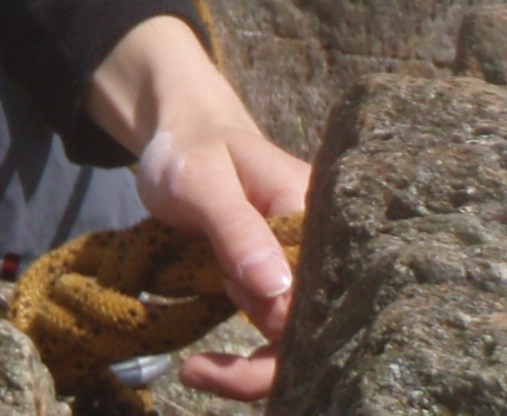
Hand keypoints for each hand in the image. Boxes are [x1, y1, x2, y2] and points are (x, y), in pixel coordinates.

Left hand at [85, 16, 311, 401]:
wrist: (181, 140)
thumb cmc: (191, 149)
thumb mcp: (200, 180)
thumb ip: (236, 229)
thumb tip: (277, 293)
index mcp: (318, 216)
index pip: (324, 290)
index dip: (284, 323)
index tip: (228, 312)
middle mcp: (324, 252)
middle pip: (320, 332)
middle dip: (263, 356)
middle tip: (202, 358)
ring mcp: (304, 276)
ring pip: (299, 347)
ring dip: (250, 364)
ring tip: (199, 354)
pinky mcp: (282, 293)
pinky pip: (278, 343)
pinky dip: (244, 365)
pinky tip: (203, 365)